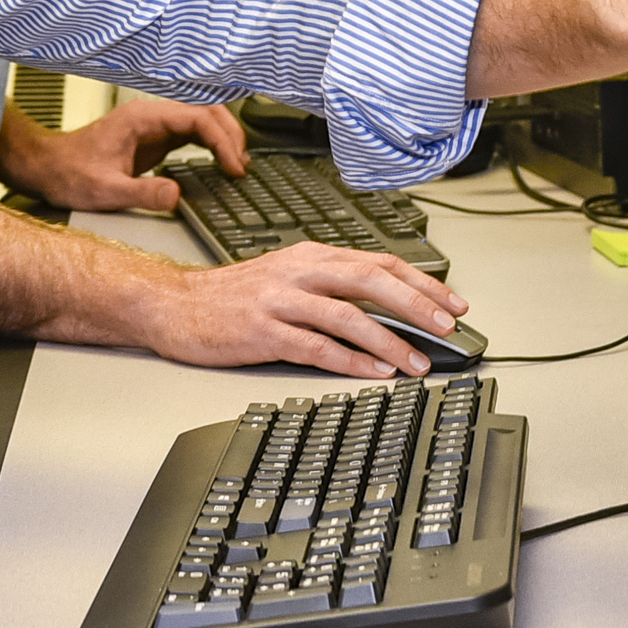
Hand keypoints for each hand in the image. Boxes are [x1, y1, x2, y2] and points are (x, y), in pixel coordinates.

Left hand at [0, 98, 245, 212]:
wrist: (48, 168)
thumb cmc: (69, 174)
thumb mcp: (105, 191)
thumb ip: (142, 194)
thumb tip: (176, 197)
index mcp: (142, 118)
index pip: (197, 117)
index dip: (222, 140)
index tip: (234, 167)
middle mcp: (150, 115)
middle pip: (205, 110)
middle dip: (230, 134)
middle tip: (243, 165)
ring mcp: (153, 125)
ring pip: (201, 118)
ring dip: (223, 137)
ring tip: (239, 165)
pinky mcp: (154, 138)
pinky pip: (191, 133)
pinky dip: (211, 144)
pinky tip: (221, 162)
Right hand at [136, 243, 470, 380]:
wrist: (173, 304)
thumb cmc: (233, 297)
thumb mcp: (287, 277)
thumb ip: (331, 286)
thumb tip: (388, 307)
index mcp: (310, 256)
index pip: (378, 261)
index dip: (422, 282)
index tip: (454, 303)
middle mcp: (298, 271)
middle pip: (370, 280)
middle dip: (416, 304)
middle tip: (448, 327)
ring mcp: (279, 300)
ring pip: (347, 315)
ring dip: (389, 340)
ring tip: (417, 362)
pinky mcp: (261, 331)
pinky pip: (314, 345)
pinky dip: (349, 359)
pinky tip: (372, 371)